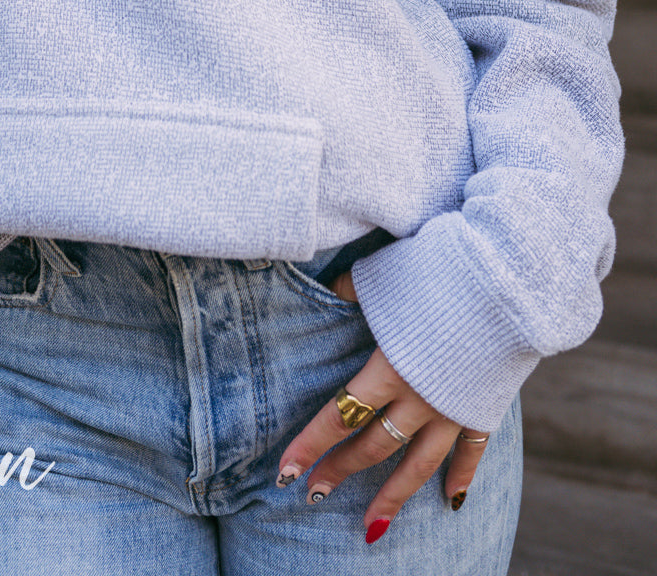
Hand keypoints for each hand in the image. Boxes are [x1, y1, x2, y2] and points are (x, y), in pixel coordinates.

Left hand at [274, 270, 490, 543]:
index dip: (310, 445)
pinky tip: (453, 500)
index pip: (339, 416)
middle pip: (372, 445)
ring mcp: (453, 410)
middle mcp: (418, 400)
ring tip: (371, 525)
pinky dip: (462, 476)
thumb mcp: (385, 275)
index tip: (286, 473)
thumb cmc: (441, 271)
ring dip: (392, 495)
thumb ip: (353, 289)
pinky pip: (472, 452)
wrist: (510, 283)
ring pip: (418, 464)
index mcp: (387, 369)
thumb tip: (330, 289)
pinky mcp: (484, 408)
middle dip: (340, 471)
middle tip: (314, 495)